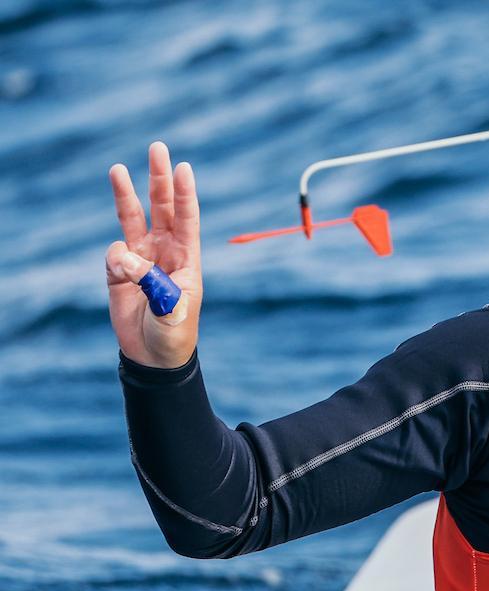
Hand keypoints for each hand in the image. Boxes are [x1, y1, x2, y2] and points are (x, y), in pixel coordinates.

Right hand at [106, 141, 202, 368]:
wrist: (153, 356)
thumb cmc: (174, 333)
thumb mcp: (173, 311)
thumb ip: (151, 283)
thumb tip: (124, 258)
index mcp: (187, 258)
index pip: (187, 219)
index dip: (185, 194)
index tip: (184, 168)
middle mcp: (165, 251)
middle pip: (162, 207)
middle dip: (159, 178)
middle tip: (158, 148)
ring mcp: (141, 258)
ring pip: (133, 218)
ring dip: (126, 195)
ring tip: (118, 169)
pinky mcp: (119, 270)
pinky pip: (113, 254)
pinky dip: (114, 261)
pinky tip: (121, 279)